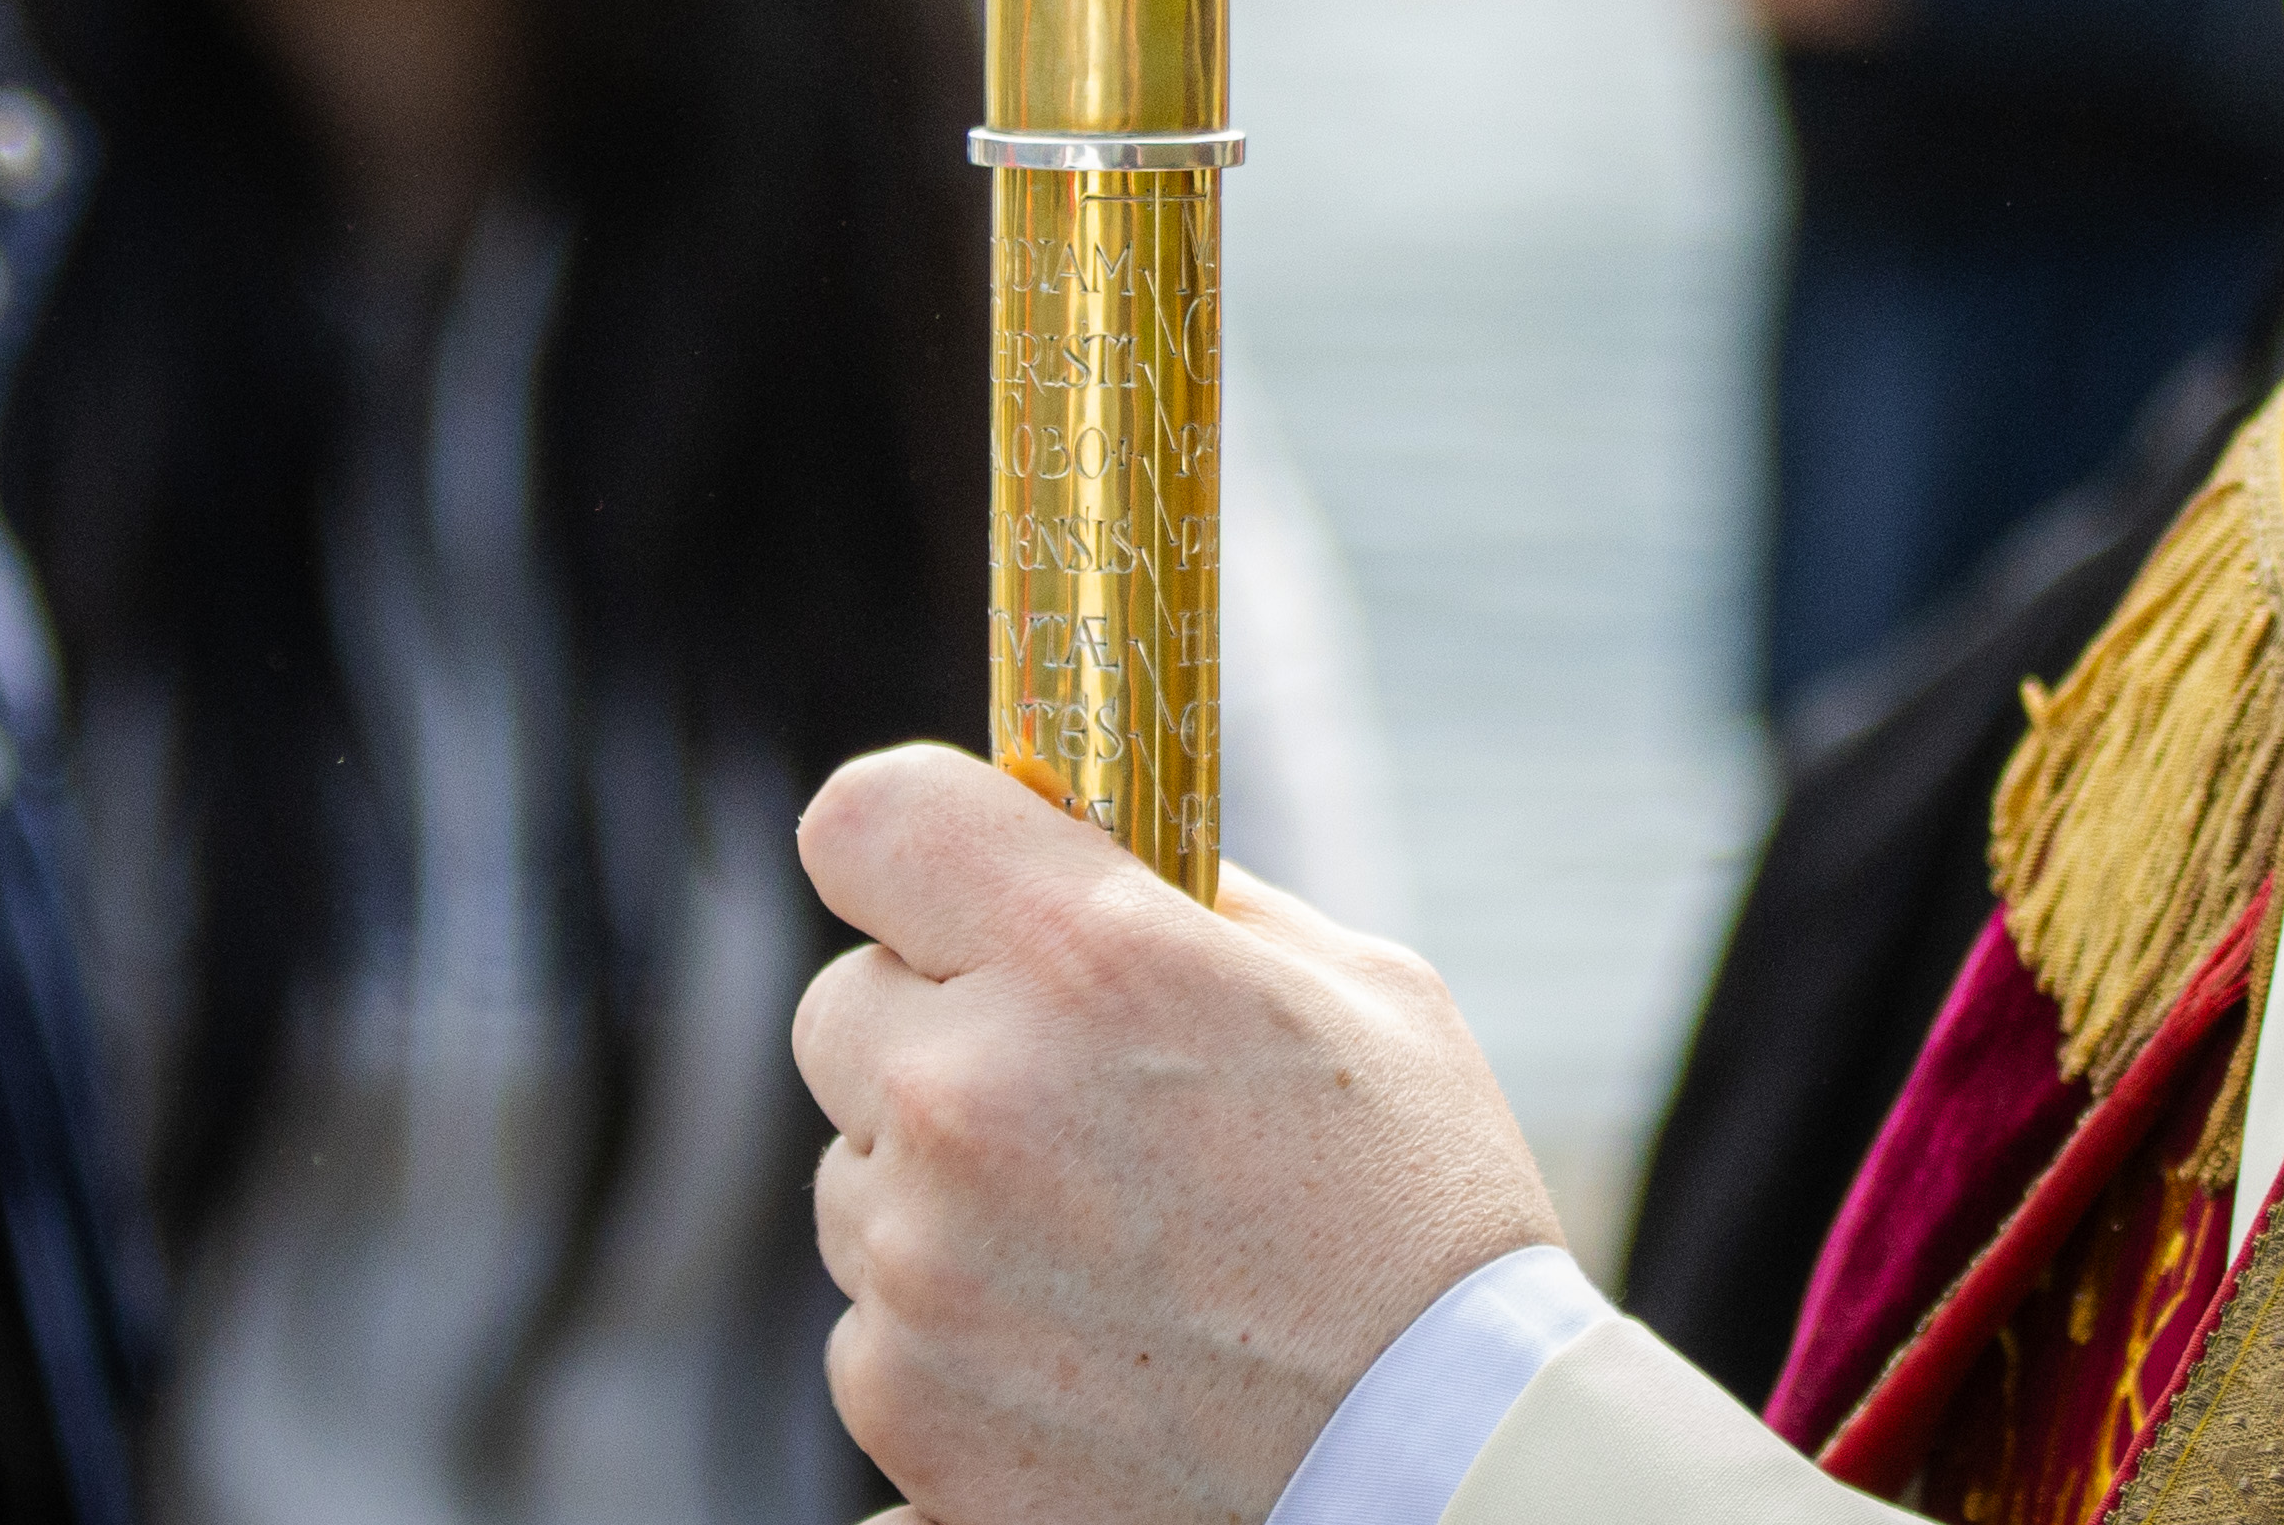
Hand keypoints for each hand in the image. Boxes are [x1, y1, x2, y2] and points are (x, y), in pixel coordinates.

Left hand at [796, 747, 1559, 1523]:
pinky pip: (873, 1322)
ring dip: (941, 1194)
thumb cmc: (1422, 1227)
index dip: (904, 850)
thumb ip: (1189, 907)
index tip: (940, 885)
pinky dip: (952, 1334)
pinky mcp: (900, 1402)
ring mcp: (921, 1265)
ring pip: (859, 1174)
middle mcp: (970, 1098)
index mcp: (1086, 962)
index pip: (871, 823)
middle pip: (844, 1007)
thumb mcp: (1355, 995)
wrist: (1439, 1472)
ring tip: (1106, 1253)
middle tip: (1066, 1101)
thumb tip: (1084, 847)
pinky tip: (1087, 1350)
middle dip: (935, 1035)